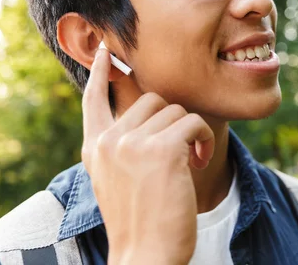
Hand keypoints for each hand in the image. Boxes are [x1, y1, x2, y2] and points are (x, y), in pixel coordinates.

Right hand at [81, 47, 214, 264]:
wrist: (145, 255)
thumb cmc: (140, 220)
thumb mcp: (117, 179)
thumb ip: (122, 146)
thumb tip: (150, 113)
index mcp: (95, 147)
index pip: (94, 99)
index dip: (101, 74)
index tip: (106, 53)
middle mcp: (109, 140)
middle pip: (152, 99)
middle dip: (172, 120)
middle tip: (181, 150)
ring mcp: (132, 143)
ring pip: (176, 110)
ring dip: (191, 132)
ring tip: (189, 162)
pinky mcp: (161, 149)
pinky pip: (193, 122)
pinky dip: (203, 139)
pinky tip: (197, 162)